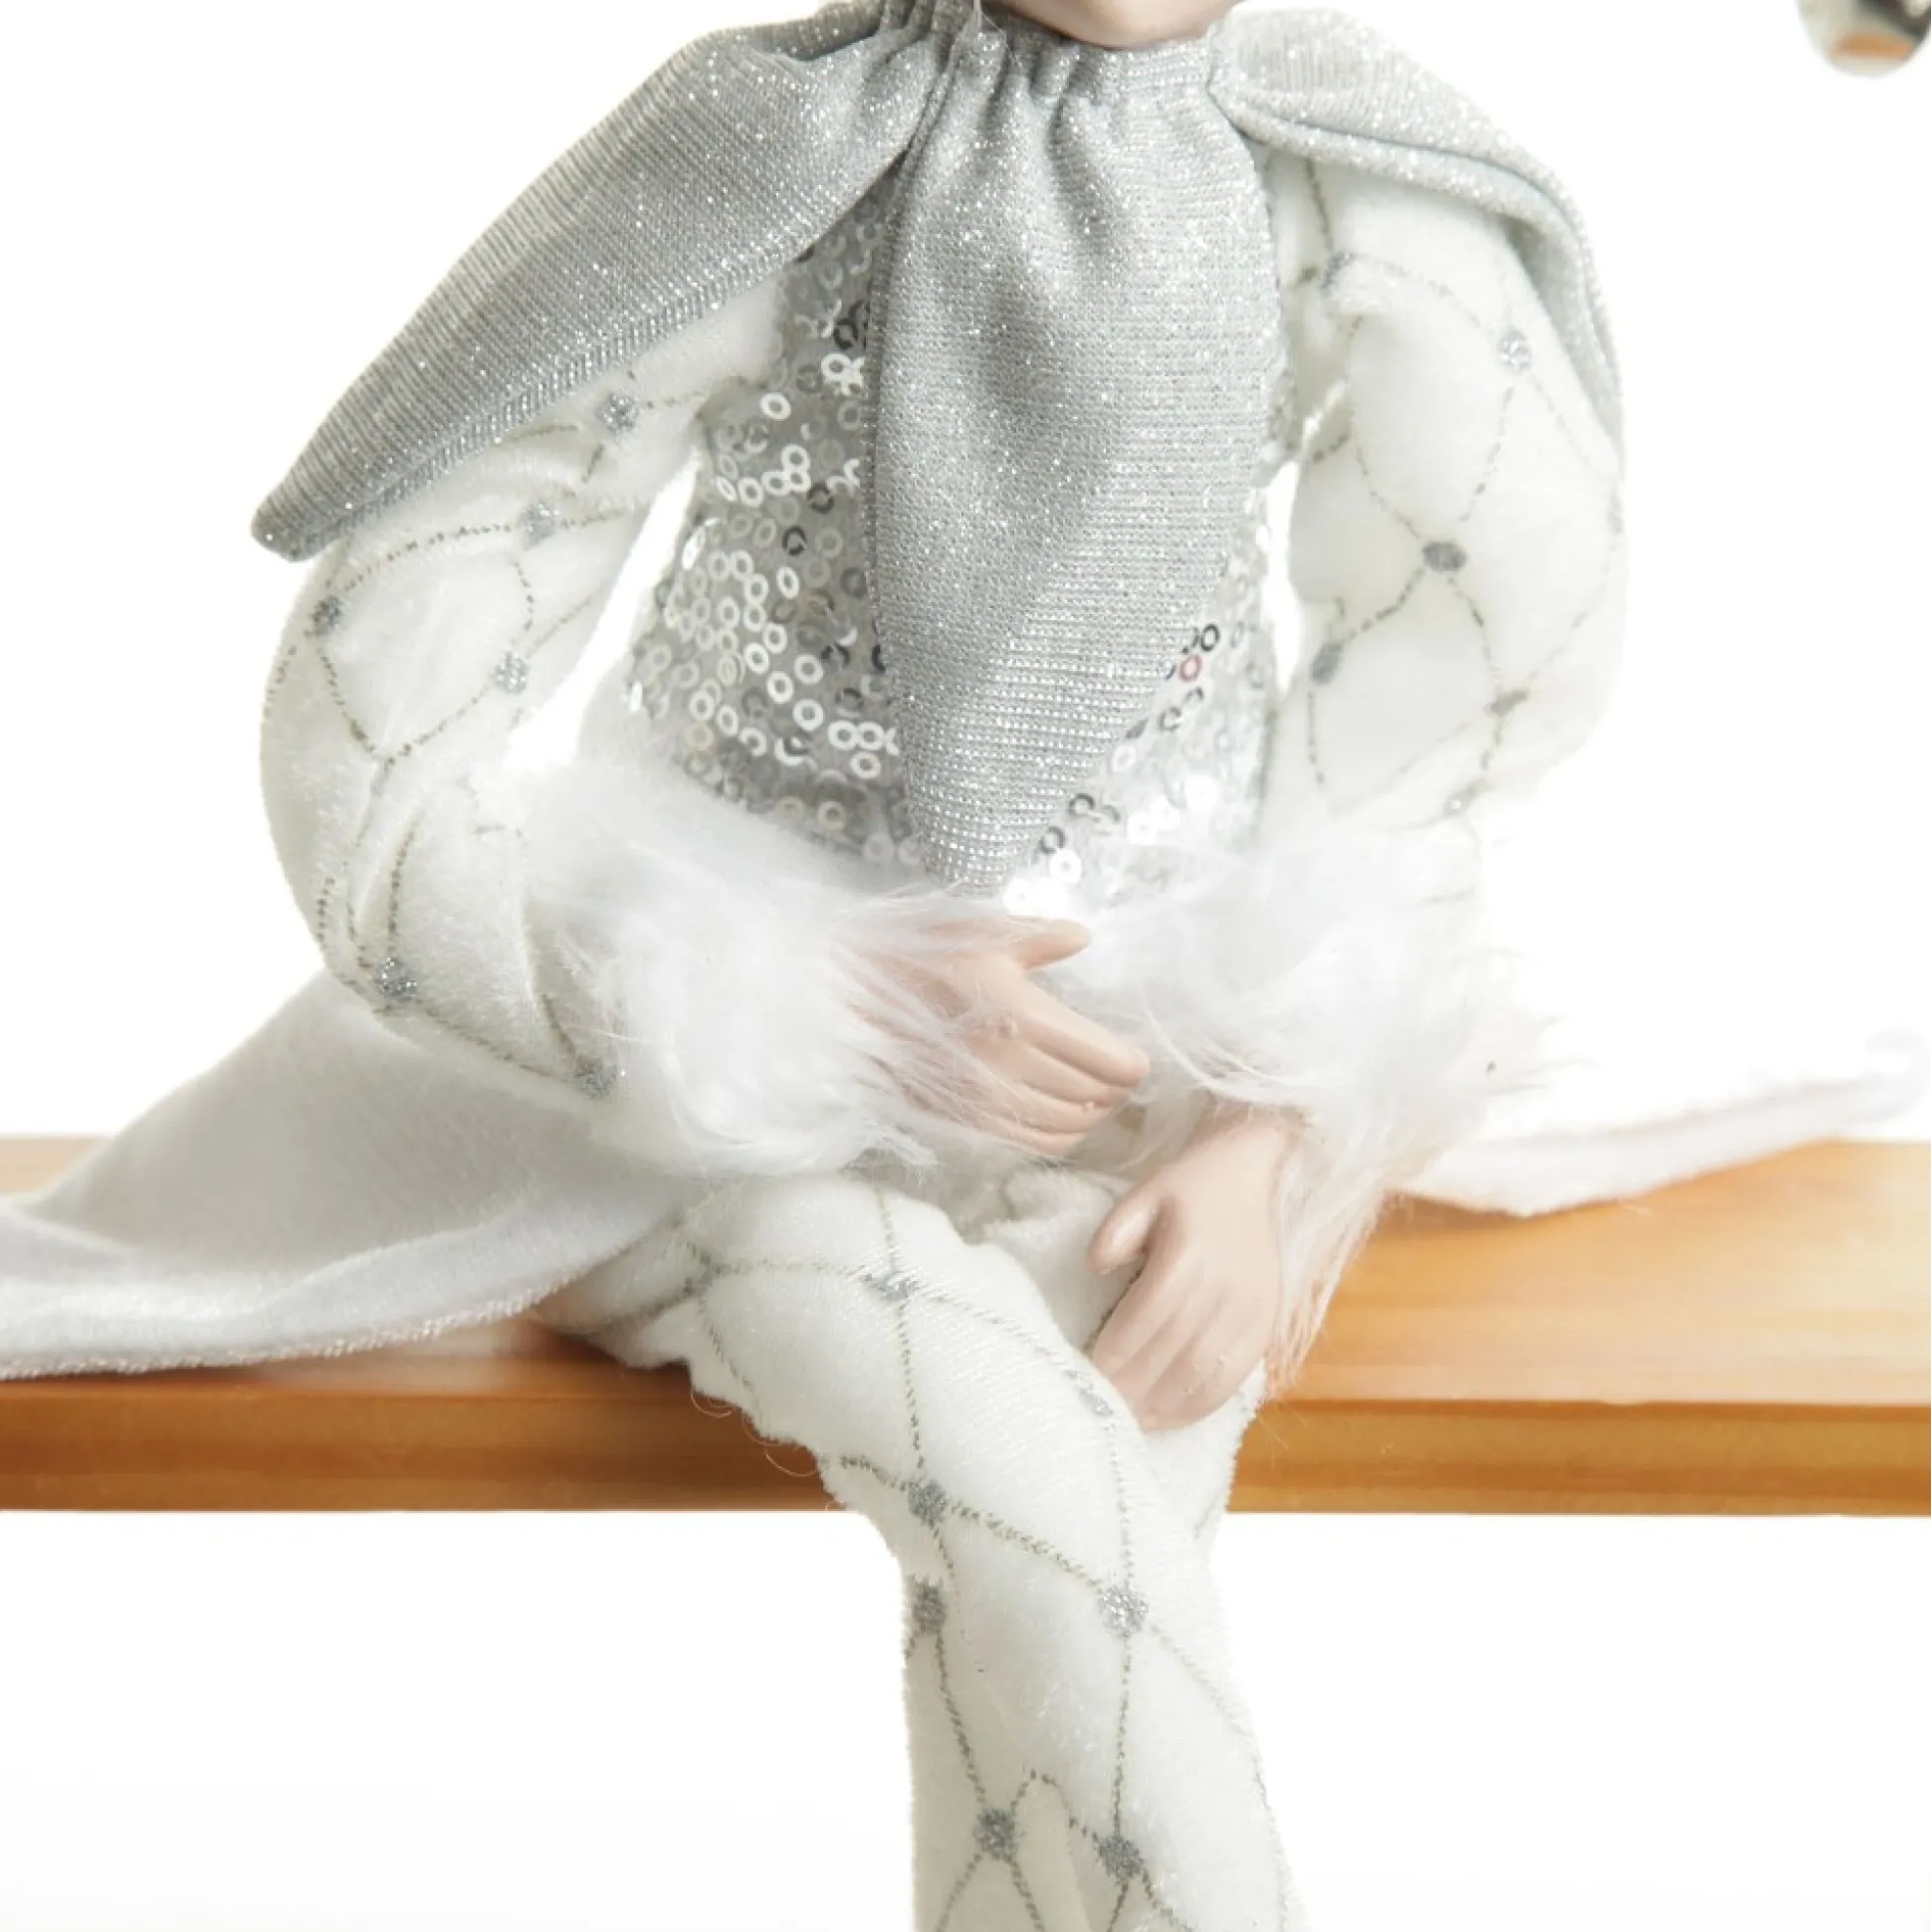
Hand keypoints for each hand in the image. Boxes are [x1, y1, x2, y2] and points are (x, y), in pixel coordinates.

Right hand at [881, 918, 1150, 1156]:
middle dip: (1118, 1088)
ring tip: (1094, 1094)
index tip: (1134, 1054)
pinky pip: (1035, 1143)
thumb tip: (1084, 938)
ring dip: (1093, 1114)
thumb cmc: (914, 957)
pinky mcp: (968, 1119)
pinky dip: (1061, 1136)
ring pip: (1070, 1125)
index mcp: (1024, 1015)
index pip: (1110, 1061)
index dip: (1134, 1063)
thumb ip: (1040, 936)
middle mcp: (1011, 1065)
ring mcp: (988, 1099)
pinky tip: (1061, 1114)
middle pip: (1097, 1095)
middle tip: (1118, 1072)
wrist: (847, 1002)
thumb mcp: (979, 931)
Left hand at [1086, 1106, 1295, 1429]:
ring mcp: (1251, 1312)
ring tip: (1127, 1421)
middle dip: (1131, 1387)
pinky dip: (1197, 1405)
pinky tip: (1166, 1417)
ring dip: (1162, 1405)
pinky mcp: (1266, 1326)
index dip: (1113, 1353)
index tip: (1083, 1377)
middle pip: (1171, 1352)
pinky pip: (1232, 1378)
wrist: (1251, 1176)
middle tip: (1098, 1410)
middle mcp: (1225, 1289)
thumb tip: (1095, 1266)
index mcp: (1190, 1256)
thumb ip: (1116, 1229)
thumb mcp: (1144, 1192)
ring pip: (1202, 1373)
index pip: (1145, 1318)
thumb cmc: (1188, 1187)